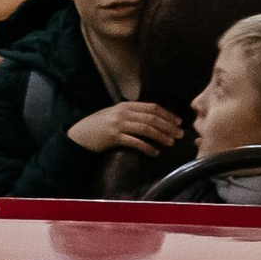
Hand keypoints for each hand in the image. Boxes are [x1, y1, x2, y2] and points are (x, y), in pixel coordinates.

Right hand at [68, 101, 185, 155]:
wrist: (80, 134)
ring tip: (171, 143)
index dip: (167, 114)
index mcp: (126, 106)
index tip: (179, 122)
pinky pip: (134, 142)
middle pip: (152, 117)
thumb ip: (131, 114)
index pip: (152, 107)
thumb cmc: (99, 126)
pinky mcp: (113, 137)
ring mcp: (118, 124)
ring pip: (146, 128)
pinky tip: (155, 153)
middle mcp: (123, 112)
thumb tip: (152, 119)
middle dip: (168, 126)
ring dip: (161, 136)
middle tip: (180, 134)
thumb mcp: (115, 115)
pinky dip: (147, 148)